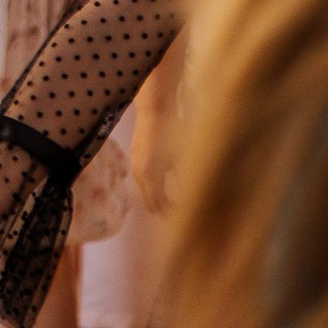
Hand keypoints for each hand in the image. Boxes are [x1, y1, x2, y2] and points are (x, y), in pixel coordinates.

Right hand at [131, 99, 175, 214]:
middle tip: (180, 218)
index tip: (186, 218)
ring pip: (144, 192)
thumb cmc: (172, 131)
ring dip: (156, 201)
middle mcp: (140, 173)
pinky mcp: (136, 158)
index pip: (160, 205)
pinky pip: (142, 182)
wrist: (154, 109)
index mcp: (152, 175)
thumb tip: (191, 199)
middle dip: (164, 211)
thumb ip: (184, 179)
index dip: (173, 214)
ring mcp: (136, 165)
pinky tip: (163, 188)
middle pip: (150, 202)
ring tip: (171, 206)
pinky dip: (151, 190)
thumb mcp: (182, 156)